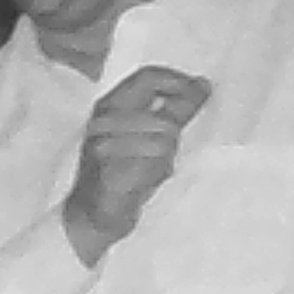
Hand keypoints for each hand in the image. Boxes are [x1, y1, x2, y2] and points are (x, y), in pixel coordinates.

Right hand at [61, 63, 210, 255]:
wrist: (90, 215)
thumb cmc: (119, 172)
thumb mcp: (140, 131)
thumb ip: (168, 107)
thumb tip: (203, 84)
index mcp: (108, 106)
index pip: (148, 77)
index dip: (179, 82)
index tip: (201, 90)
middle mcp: (103, 122)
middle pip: (163, 118)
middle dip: (174, 136)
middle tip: (166, 152)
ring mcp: (104, 148)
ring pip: (163, 141)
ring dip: (165, 158)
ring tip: (151, 170)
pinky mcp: (112, 174)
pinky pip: (153, 165)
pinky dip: (156, 173)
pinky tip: (145, 181)